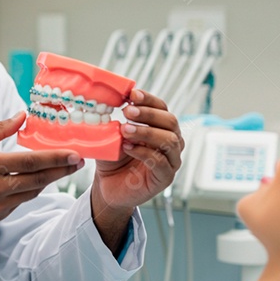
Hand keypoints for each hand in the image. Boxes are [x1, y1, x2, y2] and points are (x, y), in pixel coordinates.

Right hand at [0, 111, 84, 229]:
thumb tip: (21, 116)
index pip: (30, 161)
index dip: (55, 158)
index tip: (74, 154)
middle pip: (39, 179)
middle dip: (62, 170)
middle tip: (78, 162)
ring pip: (33, 192)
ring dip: (48, 180)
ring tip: (62, 169)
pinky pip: (21, 202)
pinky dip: (30, 190)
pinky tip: (35, 181)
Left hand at [92, 89, 183, 213]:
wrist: (108, 186)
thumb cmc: (113, 158)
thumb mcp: (113, 135)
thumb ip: (116, 119)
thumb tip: (112, 98)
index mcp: (161, 128)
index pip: (162, 108)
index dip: (149, 99)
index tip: (132, 94)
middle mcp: (171, 143)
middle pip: (170, 122)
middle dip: (148, 114)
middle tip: (127, 111)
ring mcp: (171, 161)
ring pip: (170, 141)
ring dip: (146, 132)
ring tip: (125, 130)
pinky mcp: (165, 178)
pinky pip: (161, 162)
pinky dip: (143, 152)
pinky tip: (127, 147)